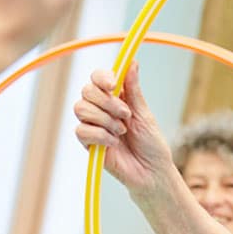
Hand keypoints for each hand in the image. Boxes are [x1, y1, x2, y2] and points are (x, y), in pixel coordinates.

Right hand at [73, 65, 178, 193]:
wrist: (151, 172)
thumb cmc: (151, 144)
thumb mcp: (144, 113)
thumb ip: (133, 89)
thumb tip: (131, 62)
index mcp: (114, 98)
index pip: (96, 78)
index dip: (102, 77)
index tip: (114, 84)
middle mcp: (100, 109)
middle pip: (86, 91)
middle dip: (107, 102)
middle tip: (126, 115)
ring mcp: (93, 126)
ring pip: (81, 109)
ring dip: (105, 120)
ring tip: (122, 132)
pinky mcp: (88, 144)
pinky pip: (81, 131)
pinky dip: (100, 136)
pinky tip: (114, 144)